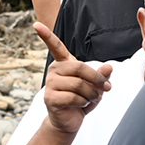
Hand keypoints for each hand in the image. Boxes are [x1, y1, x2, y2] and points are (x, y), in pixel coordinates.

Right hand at [32, 21, 113, 135]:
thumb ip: (101, 75)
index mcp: (63, 64)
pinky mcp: (50, 98)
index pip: (55, 46)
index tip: (36, 24)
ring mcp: (50, 84)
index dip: (46, 35)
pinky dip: (84, 102)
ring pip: (79, 85)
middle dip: (97, 79)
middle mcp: (54, 71)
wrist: (70, 120)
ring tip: (92, 99)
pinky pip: (73, 97)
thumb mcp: (95, 86)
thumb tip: (109, 67)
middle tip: (106, 88)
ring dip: (92, 94)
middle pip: (80, 68)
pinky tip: (82, 105)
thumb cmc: (81, 100)